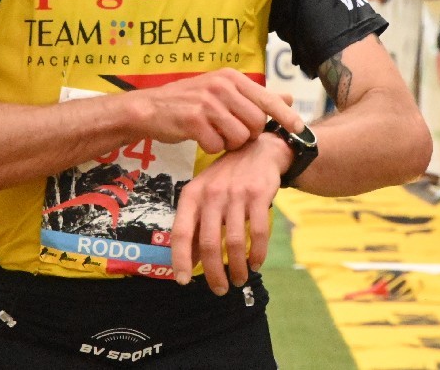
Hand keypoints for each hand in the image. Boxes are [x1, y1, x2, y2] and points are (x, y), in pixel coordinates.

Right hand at [129, 68, 301, 155]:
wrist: (148, 108)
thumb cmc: (188, 102)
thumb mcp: (222, 92)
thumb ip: (255, 96)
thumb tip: (289, 97)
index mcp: (231, 77)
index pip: (268, 99)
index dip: (286, 116)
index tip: (300, 129)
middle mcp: (222, 86)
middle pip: (256, 123)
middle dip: (247, 135)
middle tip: (230, 132)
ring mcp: (208, 102)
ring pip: (240, 137)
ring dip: (229, 143)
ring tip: (214, 134)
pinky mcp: (194, 120)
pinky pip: (218, 145)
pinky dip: (211, 147)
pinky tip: (200, 138)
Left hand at [170, 133, 290, 294]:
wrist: (258, 150)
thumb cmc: (226, 179)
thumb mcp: (204, 195)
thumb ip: (196, 225)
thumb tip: (190, 262)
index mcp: (192, 195)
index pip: (181, 232)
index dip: (180, 259)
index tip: (183, 281)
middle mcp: (211, 193)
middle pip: (210, 243)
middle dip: (214, 273)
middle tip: (220, 289)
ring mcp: (236, 193)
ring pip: (235, 241)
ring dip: (238, 267)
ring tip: (239, 279)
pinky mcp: (259, 194)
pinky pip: (258, 232)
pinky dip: (257, 253)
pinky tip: (256, 263)